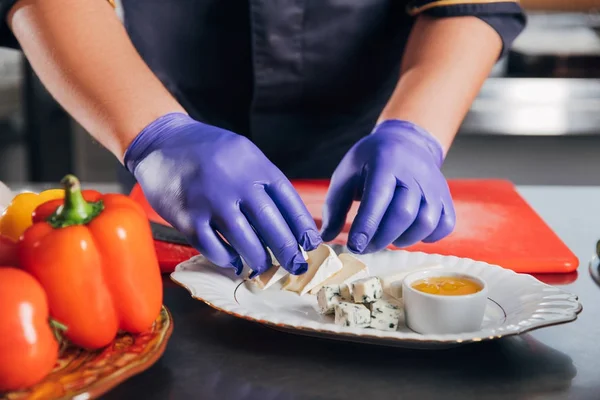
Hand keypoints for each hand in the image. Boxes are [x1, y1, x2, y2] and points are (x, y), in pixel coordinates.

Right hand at [125, 113, 321, 274]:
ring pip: (244, 241)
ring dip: (258, 259)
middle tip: (296, 266)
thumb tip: (289, 221)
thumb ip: (264, 181)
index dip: (303, 226)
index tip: (312, 245)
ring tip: (264, 266)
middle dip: (288, 251)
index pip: (289, 200)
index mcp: (254, 164)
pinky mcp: (187, 217)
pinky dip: (227, 259)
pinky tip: (233, 261)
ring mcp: (210, 200)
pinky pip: (213, 248)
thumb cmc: (209, 151)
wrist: (161, 141)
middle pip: (271, 224)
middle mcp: (235, 182)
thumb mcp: (244, 153)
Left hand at [321, 120, 454, 252]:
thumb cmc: (371, 161)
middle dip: (382, 237)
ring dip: (404, 239)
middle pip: (404, 214)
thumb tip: (325, 237)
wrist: (406, 141)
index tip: (354, 245)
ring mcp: (434, 185)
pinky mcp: (445, 197)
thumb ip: (335, 206)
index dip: (366, 226)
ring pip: (426, 222)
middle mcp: (415, 172)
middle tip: (366, 247)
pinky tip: (409, 234)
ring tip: (387, 239)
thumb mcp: (347, 174)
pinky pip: (445, 224)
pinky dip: (429, 237)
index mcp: (386, 162)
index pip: (378, 197)